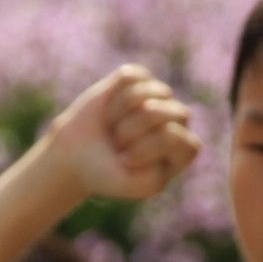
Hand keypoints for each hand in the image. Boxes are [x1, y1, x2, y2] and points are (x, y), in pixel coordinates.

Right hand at [36, 66, 201, 202]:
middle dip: (128, 130)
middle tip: (117, 144)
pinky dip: (112, 96)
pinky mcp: (140, 78)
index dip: (145, 148)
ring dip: (118, 113)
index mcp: (185, 150)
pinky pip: (129, 77)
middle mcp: (178, 120)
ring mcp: (161, 97)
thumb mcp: (133, 185)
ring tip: (113, 128)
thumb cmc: (108, 173)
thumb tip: (168, 128)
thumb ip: (160, 168)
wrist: (77, 157)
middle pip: (158, 112)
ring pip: (143, 93)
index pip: (172, 137)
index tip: (125, 161)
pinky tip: (111, 111)